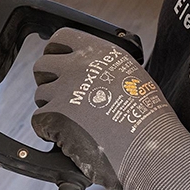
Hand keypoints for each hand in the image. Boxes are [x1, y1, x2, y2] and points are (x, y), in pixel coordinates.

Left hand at [32, 28, 189, 189]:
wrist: (151, 150)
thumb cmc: (147, 119)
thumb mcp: (131, 76)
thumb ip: (102, 68)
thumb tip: (83, 69)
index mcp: (99, 52)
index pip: (61, 39)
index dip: (55, 54)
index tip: (58, 65)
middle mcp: (79, 65)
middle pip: (42, 66)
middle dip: (48, 81)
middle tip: (62, 97)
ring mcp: (65, 89)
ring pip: (40, 94)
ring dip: (51, 107)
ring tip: (75, 122)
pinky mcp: (55, 114)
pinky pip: (38, 120)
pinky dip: (48, 131)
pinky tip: (68, 138)